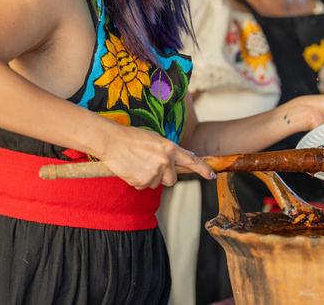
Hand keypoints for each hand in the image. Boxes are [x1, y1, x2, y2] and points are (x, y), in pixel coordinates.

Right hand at [99, 124, 214, 189]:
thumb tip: (182, 159)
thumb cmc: (132, 137)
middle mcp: (165, 161)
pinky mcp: (142, 181)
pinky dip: (138, 181)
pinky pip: (143, 187)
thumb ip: (169, 150)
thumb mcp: (156, 139)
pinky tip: (132, 169)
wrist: (112, 141)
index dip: (204, 169)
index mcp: (170, 148)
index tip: (212, 175)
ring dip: (149, 178)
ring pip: (157, 184)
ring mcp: (154, 172)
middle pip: (172, 180)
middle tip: (151, 166)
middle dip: (164, 177)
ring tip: (138, 164)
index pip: (192, 161)